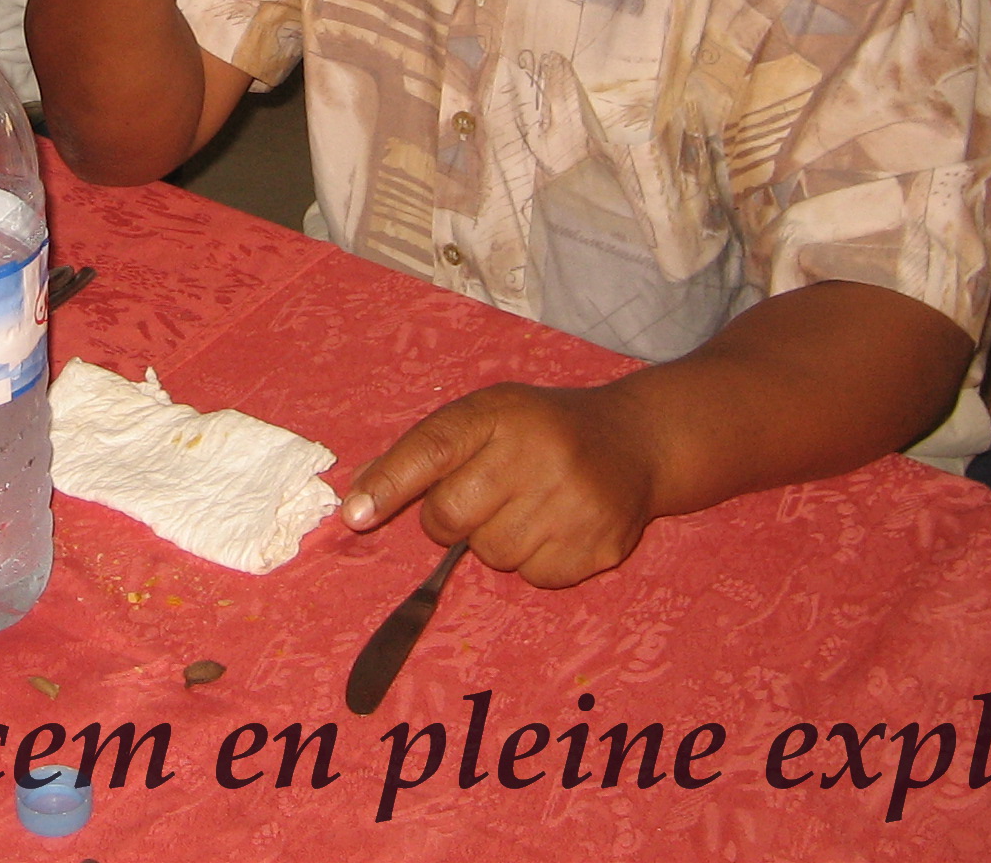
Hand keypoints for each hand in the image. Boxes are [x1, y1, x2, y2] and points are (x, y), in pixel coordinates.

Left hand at [341, 383, 659, 588]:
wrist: (635, 442)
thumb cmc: (541, 429)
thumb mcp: (486, 417)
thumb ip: (425, 450)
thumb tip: (356, 499)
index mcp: (500, 413)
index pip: (433, 448)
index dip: (391, 483)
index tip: (355, 514)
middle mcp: (537, 453)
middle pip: (451, 517)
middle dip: (450, 518)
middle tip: (482, 496)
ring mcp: (573, 502)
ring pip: (491, 554)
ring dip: (496, 540)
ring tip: (527, 505)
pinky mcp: (599, 545)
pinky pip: (534, 577)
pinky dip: (535, 560)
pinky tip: (556, 526)